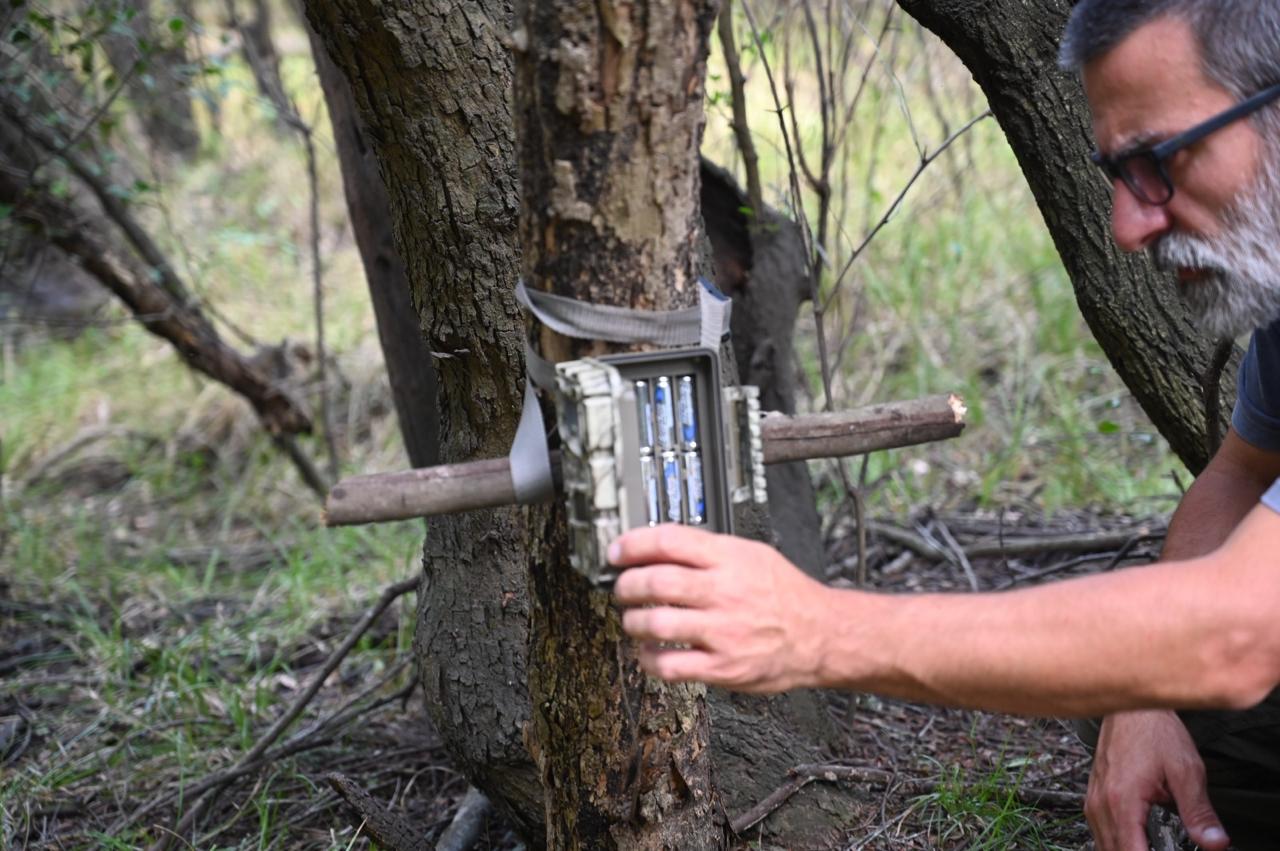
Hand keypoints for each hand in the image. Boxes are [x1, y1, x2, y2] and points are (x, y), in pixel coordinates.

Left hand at [610, 524, 832, 692]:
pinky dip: (648, 659)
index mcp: (729, 558)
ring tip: (633, 620)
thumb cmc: (785, 594)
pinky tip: (648, 652)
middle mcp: (724, 592)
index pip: (668, 541)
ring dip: (633, 622)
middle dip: (626, 586)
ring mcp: (722, 632)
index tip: (616, 553)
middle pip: (655, 582)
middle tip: (622, 589)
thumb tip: (658, 545)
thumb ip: (707, 550)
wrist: (820, 634)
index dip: (633, 545)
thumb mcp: (752, 554)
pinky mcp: (722, 667)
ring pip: (656, 624)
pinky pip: (669, 665)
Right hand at [1085, 710, 1228, 850]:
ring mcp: (1094, 800)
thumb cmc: (1155, 732)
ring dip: (1125, 850)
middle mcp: (1101, 803)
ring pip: (1103, 845)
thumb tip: (1215, 844)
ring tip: (1152, 845)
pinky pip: (1099, 831)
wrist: (1131, 708)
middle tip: (1163, 848)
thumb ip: (1199, 812)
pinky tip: (1136, 840)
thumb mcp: (1186, 771)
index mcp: (1122, 801)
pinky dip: (1116, 842)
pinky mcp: (1093, 796)